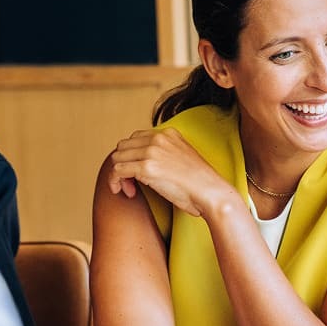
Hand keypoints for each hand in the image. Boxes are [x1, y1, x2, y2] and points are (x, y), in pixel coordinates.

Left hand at [107, 128, 234, 216]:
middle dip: (123, 164)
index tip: (137, 173)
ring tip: (129, 189)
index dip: (132, 156)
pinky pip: (117, 171)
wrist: (210, 192)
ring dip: (118, 175)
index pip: (135, 138)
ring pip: (117, 158)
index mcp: (168, 134)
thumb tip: (144, 162)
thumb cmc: (199, 183)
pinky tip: (128, 192)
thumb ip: (165, 153)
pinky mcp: (146, 168)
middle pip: (123, 147)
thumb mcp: (183, 157)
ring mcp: (151, 152)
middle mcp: (158, 138)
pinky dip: (116, 182)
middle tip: (131, 183)